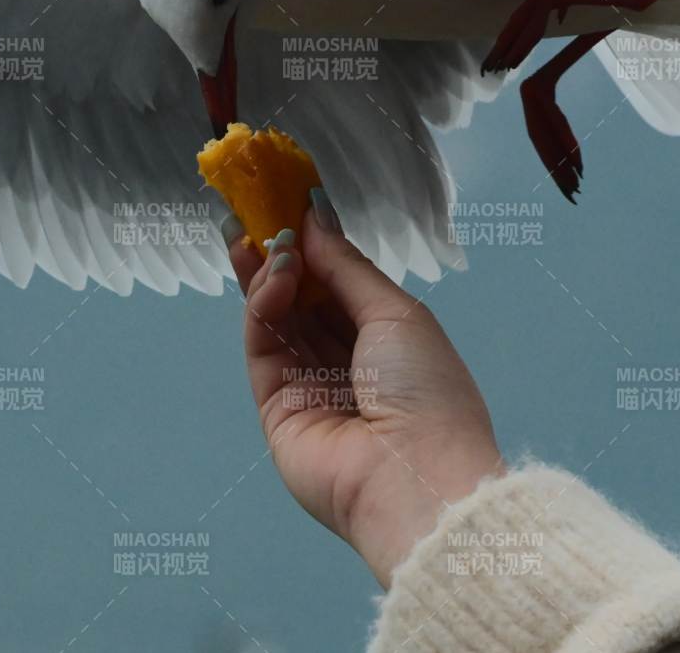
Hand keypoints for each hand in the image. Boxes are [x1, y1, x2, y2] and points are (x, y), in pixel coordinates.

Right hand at [229, 191, 504, 586]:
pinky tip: (274, 275)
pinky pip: (263, 344)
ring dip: (265, 273)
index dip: (312, 244)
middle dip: (277, 253)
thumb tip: (313, 216)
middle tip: (252, 210)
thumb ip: (344, 265)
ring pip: (275, 317)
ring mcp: (308, 384)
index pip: (338, 283)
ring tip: (259, 236)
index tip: (288, 201)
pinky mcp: (275, 405)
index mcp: (387, 341)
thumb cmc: (427, 392)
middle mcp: (345, 362)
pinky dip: (263, 305)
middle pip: (300, 298)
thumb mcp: (396, 312)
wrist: (416, 478)